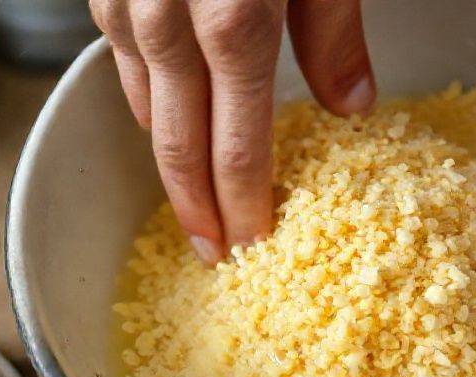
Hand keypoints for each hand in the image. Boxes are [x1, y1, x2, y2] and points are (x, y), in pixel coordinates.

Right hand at [89, 0, 375, 263]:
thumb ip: (333, 33)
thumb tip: (352, 106)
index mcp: (234, 22)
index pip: (237, 145)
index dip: (243, 203)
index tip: (251, 242)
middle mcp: (169, 24)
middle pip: (180, 145)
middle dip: (197, 209)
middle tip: (212, 252)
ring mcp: (129, 5)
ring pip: (146, 109)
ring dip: (170, 163)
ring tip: (192, 201)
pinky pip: (122, 62)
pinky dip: (145, 103)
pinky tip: (164, 122)